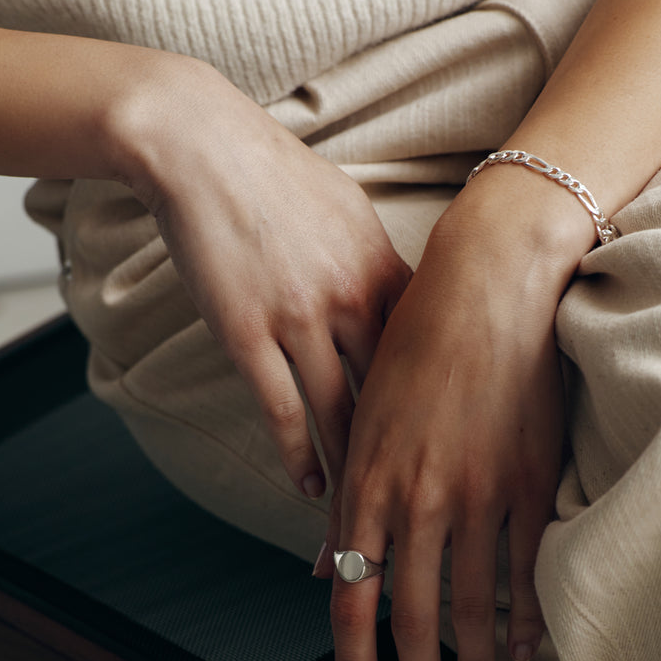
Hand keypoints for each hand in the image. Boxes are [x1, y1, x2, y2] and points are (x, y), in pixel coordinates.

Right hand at [122, 57, 410, 497]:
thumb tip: (405, 303)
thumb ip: (379, 267)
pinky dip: (298, 455)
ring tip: (370, 514)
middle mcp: (352, 298)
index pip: (430, 355)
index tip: (458, 448)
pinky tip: (310, 488)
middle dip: (411, 455)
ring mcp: (299, 318)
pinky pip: (282, 410)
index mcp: (383, 269)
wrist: (202, 146)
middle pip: (394, 396)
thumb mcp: (350, 214)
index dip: (446, 409)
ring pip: (341, 413)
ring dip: (356, 470)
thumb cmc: (277, 176)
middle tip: (428, 504)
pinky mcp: (247, 332)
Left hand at [322, 172, 587, 660]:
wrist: (484, 288)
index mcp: (369, 481)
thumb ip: (347, 499)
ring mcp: (478, 492)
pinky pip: (527, 566)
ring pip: (471, 601)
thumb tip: (323, 567)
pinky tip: (526, 641)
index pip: (352, 595)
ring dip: (474, 657)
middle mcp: (419, 496)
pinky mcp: (529, 479)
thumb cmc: (417, 344)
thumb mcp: (364, 418)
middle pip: (410, 612)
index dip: (353, 657)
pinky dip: (525, 614)